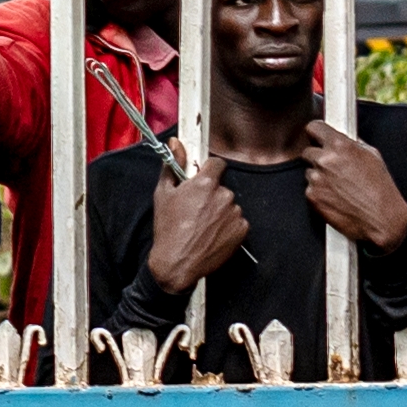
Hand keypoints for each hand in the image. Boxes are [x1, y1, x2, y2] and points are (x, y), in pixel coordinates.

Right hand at [139, 153, 250, 291]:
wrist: (177, 263)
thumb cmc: (168, 229)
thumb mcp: (163, 194)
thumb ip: (172, 164)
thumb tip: (175, 143)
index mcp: (206, 183)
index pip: (217, 164)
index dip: (209, 171)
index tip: (202, 181)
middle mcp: (224, 195)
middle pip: (222, 187)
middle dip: (212, 195)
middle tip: (196, 211)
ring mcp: (235, 214)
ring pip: (230, 205)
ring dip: (220, 212)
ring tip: (203, 226)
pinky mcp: (242, 230)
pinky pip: (237, 222)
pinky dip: (228, 227)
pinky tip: (212, 235)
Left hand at [295, 123, 406, 249]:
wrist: (381, 219)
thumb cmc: (380, 189)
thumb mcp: (372, 156)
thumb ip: (352, 144)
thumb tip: (341, 138)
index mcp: (340, 146)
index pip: (314, 127)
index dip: (316, 134)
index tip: (318, 138)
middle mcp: (325, 160)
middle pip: (308, 152)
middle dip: (318, 158)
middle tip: (334, 169)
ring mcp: (316, 179)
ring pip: (309, 172)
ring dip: (319, 177)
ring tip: (340, 187)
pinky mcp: (312, 196)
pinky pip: (310, 189)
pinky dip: (319, 193)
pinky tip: (336, 197)